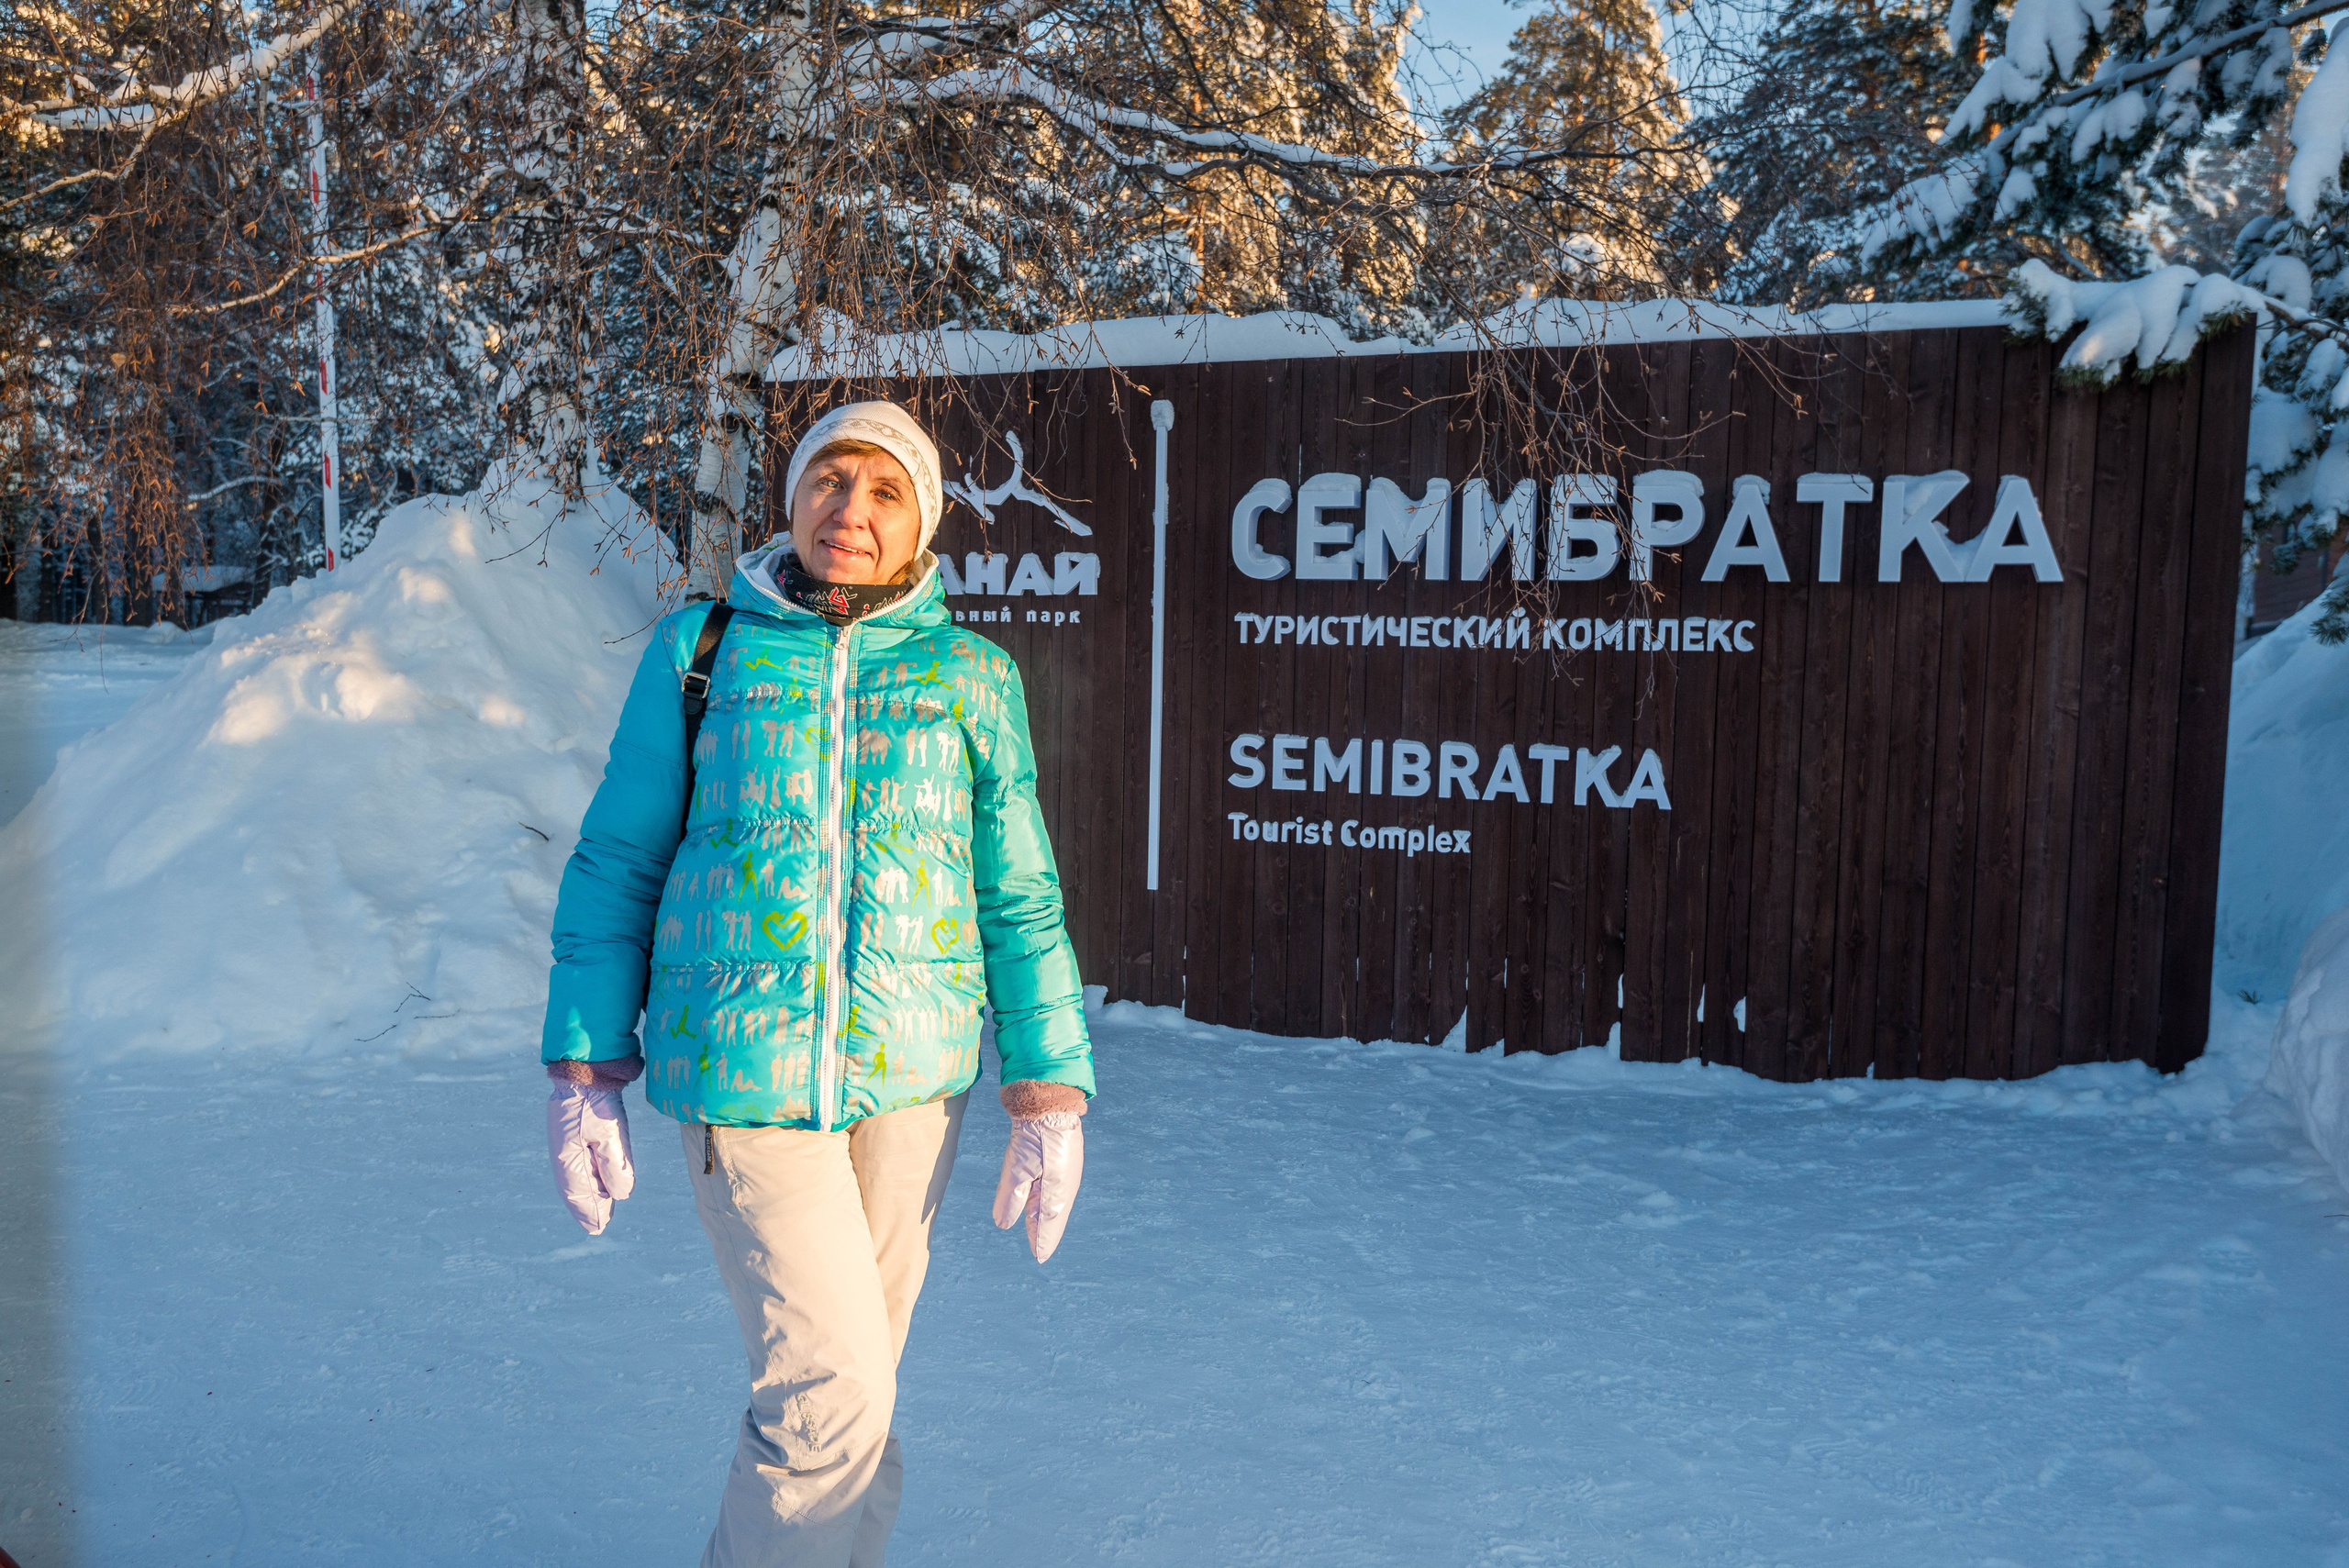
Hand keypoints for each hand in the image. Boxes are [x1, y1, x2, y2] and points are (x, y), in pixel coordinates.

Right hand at [548, 1082, 634, 1234]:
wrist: (585, 1066)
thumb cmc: (596, 1100)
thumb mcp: (609, 1133)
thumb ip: (615, 1165)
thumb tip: (621, 1195)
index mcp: (567, 1158)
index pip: (577, 1194)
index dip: (588, 1212)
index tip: (598, 1228)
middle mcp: (564, 1153)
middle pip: (577, 1187)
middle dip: (589, 1206)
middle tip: (599, 1225)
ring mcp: (568, 1142)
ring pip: (579, 1175)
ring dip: (590, 1192)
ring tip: (601, 1208)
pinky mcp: (576, 1131)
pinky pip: (581, 1161)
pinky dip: (589, 1175)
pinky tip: (597, 1180)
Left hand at [992, 1112, 1083, 1262]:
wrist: (1052, 1104)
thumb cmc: (1034, 1137)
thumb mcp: (1017, 1169)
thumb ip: (1011, 1198)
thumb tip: (1002, 1224)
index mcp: (1055, 1191)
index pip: (1047, 1223)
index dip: (1042, 1240)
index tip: (1039, 1257)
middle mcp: (1065, 1186)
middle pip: (1054, 1215)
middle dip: (1046, 1232)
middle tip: (1041, 1251)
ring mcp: (1069, 1173)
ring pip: (1057, 1203)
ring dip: (1049, 1218)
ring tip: (1043, 1231)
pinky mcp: (1067, 1161)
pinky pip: (1060, 1190)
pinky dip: (1053, 1201)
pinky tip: (1049, 1202)